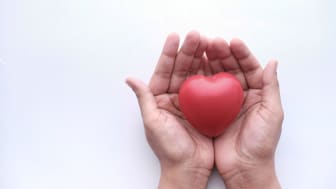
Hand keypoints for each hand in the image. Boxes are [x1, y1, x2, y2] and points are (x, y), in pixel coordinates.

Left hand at [126, 31, 213, 188]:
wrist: (189, 168)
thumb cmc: (169, 149)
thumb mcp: (153, 123)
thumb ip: (145, 99)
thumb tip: (130, 79)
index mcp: (160, 98)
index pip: (164, 71)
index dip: (169, 54)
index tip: (175, 37)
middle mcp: (175, 97)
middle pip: (181, 69)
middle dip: (188, 51)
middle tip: (196, 35)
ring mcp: (191, 101)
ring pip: (196, 74)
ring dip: (201, 58)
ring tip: (208, 42)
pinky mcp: (205, 107)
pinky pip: (209, 87)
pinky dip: (213, 74)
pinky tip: (217, 62)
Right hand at [206, 38, 282, 188]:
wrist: (244, 167)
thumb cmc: (261, 143)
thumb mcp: (272, 113)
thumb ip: (271, 87)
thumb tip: (272, 62)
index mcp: (257, 93)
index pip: (250, 67)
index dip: (242, 54)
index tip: (233, 42)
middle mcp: (240, 95)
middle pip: (231, 69)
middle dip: (223, 54)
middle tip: (213, 42)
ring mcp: (224, 102)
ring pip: (217, 76)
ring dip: (210, 62)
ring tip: (203, 48)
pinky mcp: (211, 111)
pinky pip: (205, 91)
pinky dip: (200, 79)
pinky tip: (195, 68)